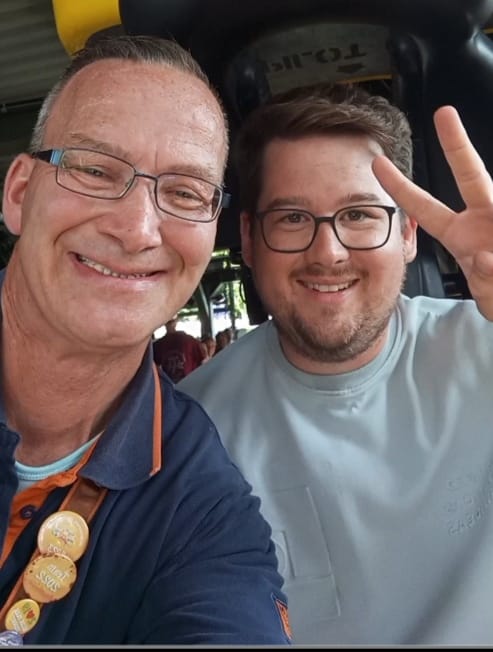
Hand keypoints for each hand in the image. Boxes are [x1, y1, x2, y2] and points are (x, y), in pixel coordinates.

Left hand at [373, 105, 492, 319]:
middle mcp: (485, 219)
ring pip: (492, 210)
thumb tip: (485, 257)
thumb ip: (486, 279)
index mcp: (461, 234)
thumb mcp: (489, 293)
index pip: (425, 206)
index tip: (378, 163)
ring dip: (490, 249)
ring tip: (488, 262)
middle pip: (472, 175)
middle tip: (443, 114)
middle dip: (457, 145)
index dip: (400, 187)